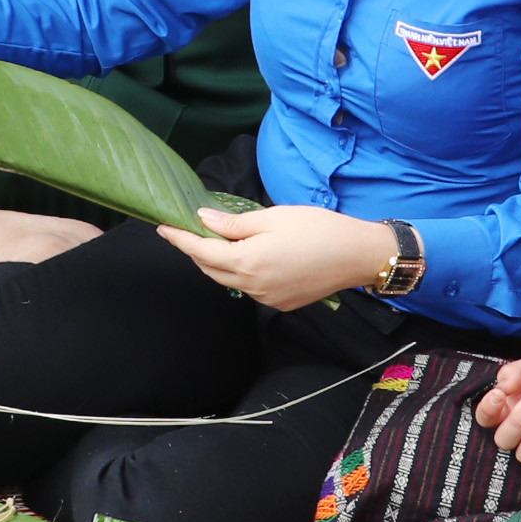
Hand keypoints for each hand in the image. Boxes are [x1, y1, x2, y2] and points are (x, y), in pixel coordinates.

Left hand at [153, 203, 395, 311]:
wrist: (359, 255)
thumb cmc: (319, 229)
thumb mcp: (273, 217)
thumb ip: (234, 223)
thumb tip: (203, 220)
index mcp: (247, 261)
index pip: (201, 251)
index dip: (179, 239)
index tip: (162, 227)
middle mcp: (252, 285)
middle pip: (210, 269)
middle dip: (195, 251)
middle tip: (187, 230)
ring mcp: (266, 299)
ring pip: (229, 281)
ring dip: (217, 263)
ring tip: (215, 241)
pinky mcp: (280, 304)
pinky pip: (249, 288)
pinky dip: (240, 273)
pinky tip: (246, 257)